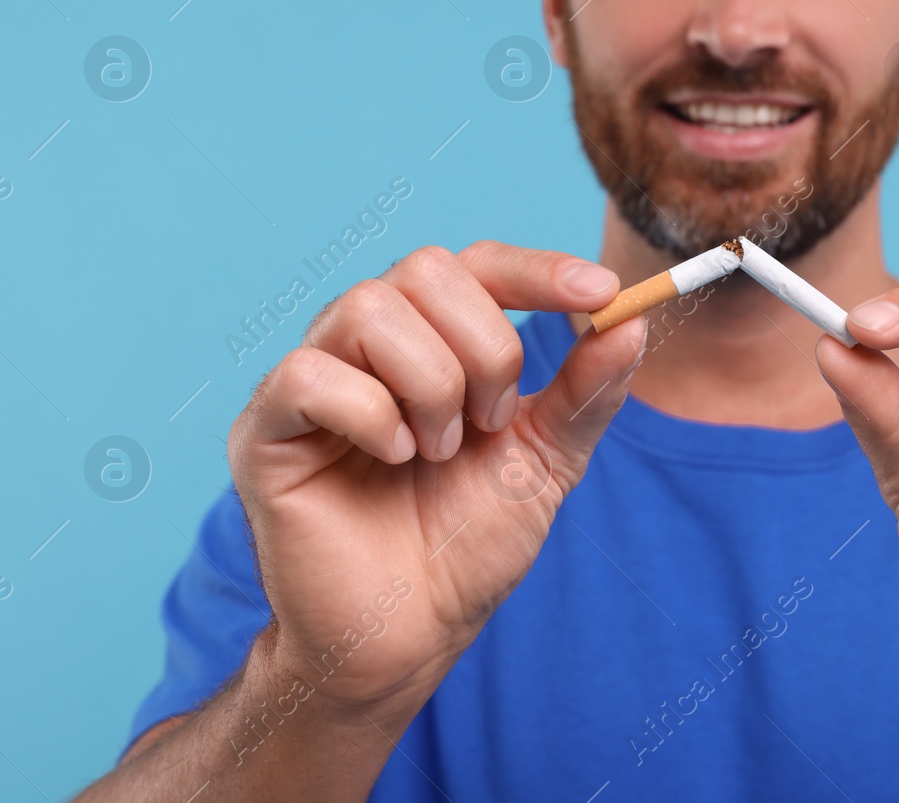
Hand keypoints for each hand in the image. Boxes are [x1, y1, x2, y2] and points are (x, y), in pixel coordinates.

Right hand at [228, 242, 645, 724]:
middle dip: (484, 347)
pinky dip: (369, 414)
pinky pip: (309, 374)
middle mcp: (367, 344)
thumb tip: (633, 319)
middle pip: (424, 270)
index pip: (477, 265)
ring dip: (430, 384)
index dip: (537, 269)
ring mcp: (311, 379)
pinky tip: (392, 457)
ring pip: (368, 309)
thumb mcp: (547, 460)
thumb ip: (586, 390)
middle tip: (492, 421)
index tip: (599, 294)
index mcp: (431, 338)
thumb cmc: (467, 544)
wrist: (412, 633)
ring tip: (438, 450)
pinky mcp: (265, 428)